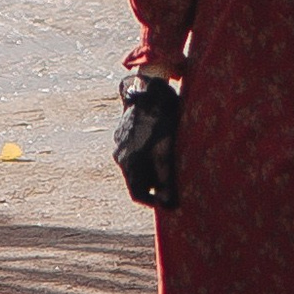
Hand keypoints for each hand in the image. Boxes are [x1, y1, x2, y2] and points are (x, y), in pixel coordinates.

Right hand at [114, 70, 182, 209]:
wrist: (148, 90)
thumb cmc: (159, 122)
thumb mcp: (166, 151)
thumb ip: (166, 177)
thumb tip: (168, 202)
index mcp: (128, 163)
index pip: (137, 194)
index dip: (153, 202)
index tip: (168, 203)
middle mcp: (120, 155)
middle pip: (137, 179)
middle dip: (155, 184)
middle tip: (173, 183)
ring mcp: (119, 142)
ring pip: (136, 164)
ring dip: (151, 168)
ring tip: (169, 162)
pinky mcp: (123, 130)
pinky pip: (134, 149)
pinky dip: (146, 153)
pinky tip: (161, 144)